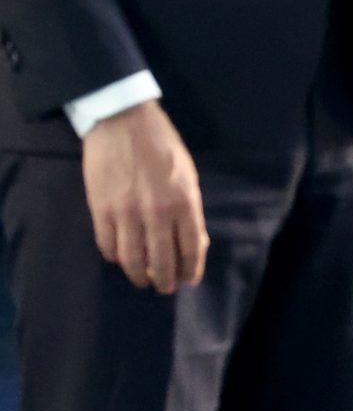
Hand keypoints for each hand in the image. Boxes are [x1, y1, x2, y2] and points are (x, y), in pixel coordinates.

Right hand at [81, 100, 206, 293]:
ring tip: (143, 280)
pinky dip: (115, 257)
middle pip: (162, 260)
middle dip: (165, 280)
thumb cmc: (162, 146)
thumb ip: (190, 209)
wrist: (123, 123)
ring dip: (139, 275)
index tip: (189, 280)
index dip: (191, 269)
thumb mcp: (188, 175)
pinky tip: (121, 259)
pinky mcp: (101, 210)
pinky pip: (108, 245)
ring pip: (133, 259)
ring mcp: (126, 213)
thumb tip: (194, 241)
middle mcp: (157, 212)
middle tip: (165, 288)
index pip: (192, 247)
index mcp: (184, 201)